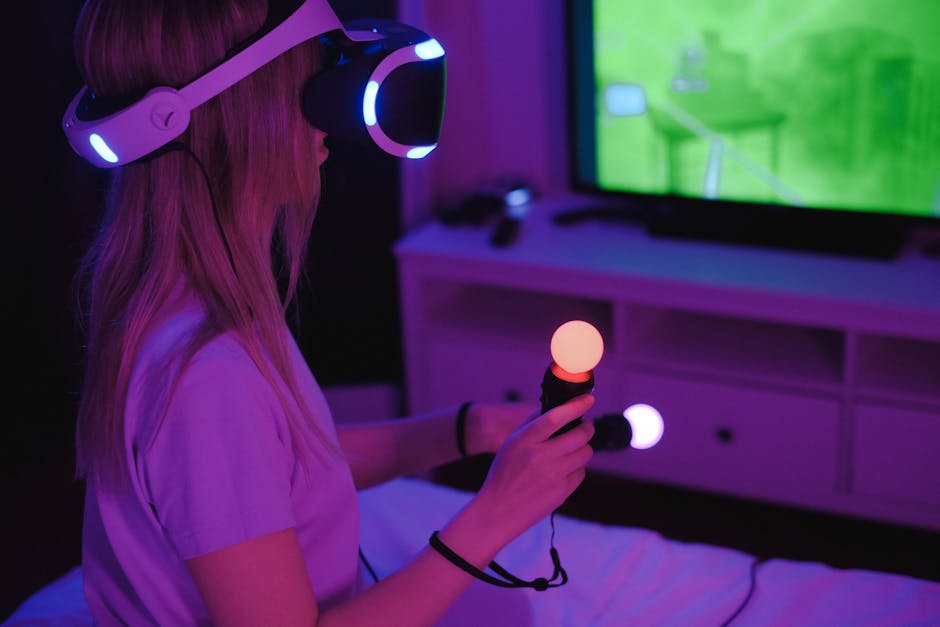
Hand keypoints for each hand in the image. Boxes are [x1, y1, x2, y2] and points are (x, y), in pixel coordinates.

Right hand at [469, 394, 595, 546]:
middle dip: (587, 428)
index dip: (576, 406)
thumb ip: (531, 425)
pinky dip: (576, 468)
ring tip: (573, 449)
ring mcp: (553, 476)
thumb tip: (558, 409)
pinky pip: (581, 473)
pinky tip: (563, 470)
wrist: (499, 510)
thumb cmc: (504, 473)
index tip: (588, 399)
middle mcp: (541, 456)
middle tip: (586, 427)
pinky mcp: (562, 492)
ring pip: (585, 453)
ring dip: (583, 448)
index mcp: (525, 441)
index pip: (556, 417)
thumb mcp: (510, 444)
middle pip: (579, 436)